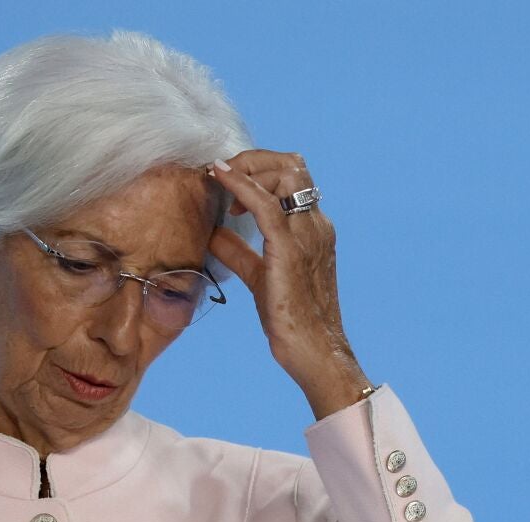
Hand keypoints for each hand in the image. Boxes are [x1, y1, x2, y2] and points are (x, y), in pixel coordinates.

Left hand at [207, 150, 372, 419]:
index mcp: (314, 230)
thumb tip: (213, 234)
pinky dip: (240, 185)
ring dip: (247, 168)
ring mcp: (308, 235)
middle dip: (254, 160)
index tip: (227, 179)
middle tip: (221, 174)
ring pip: (284, 175)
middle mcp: (316, 226)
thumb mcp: (260, 277)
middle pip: (292, 166)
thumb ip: (239, 253)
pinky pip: (266, 205)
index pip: (293, 178)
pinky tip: (219, 178)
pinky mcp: (290, 250)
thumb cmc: (291, 320)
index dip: (260, 170)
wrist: (314, 353)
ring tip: (218, 177)